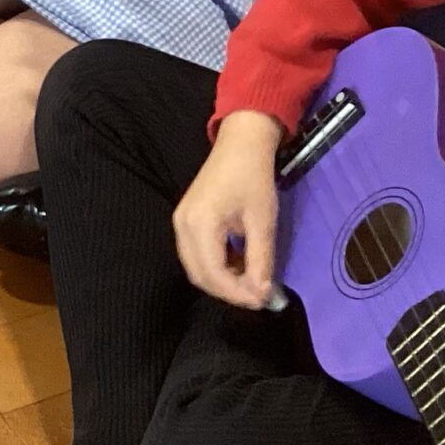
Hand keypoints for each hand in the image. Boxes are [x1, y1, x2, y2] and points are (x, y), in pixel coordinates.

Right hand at [171, 110, 285, 307]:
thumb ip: (260, 260)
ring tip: (251, 280)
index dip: (237, 293)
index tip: (263, 301)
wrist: (241, 143)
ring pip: (196, 268)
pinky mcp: (186, 221)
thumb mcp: (262, 220)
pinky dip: (216, 266)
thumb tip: (263, 294)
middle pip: (199, 276)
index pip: (213, 274)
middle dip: (228, 291)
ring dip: (222, 281)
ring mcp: (181, 223)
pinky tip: (238, 263)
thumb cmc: (254, 177)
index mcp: (200, 225)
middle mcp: (183, 227)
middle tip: (258, 295)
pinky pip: (196, 255)